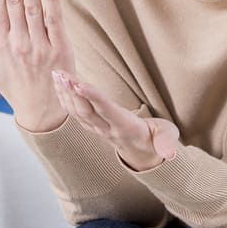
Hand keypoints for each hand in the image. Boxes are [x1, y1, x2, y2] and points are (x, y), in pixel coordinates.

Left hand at [51, 71, 179, 171]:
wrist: (145, 154)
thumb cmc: (157, 139)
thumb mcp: (167, 139)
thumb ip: (167, 143)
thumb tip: (171, 154)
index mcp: (125, 127)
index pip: (106, 110)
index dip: (92, 97)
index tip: (79, 84)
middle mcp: (107, 129)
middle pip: (86, 111)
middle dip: (72, 92)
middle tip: (60, 73)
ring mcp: (97, 129)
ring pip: (77, 112)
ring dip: (65, 93)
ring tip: (56, 74)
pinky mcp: (93, 126)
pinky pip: (75, 113)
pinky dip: (65, 99)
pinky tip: (58, 85)